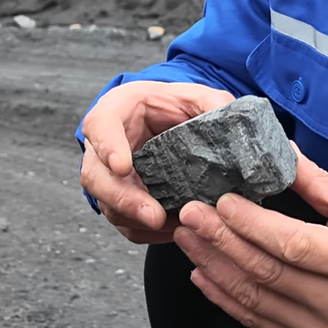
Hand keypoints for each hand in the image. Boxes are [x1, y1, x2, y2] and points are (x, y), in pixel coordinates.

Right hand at [79, 81, 234, 243]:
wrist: (161, 122)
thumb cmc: (170, 106)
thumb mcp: (193, 96)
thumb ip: (212, 103)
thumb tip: (231, 117)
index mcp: (116, 111)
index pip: (101, 125)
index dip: (108, 146)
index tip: (123, 166)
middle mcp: (102, 147)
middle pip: (95, 176)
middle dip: (123, 199)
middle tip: (153, 215)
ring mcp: (107, 177)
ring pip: (108, 205)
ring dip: (138, 221)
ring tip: (172, 226)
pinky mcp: (117, 201)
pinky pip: (125, 223)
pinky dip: (147, 231)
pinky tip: (174, 230)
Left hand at [173, 145, 327, 327]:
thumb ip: (317, 183)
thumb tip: (279, 150)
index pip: (292, 243)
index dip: (252, 224)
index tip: (221, 201)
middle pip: (266, 271)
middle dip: (221, 241)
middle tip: (190, 215)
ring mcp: (319, 326)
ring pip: (255, 299)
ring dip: (215, 267)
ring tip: (188, 240)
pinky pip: (258, 321)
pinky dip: (225, 299)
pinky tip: (203, 275)